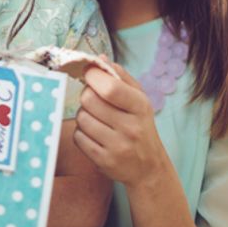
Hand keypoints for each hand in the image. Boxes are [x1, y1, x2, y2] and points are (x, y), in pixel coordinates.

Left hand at [72, 60, 168, 186]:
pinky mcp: (104, 161)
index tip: (89, 73)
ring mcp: (117, 146)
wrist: (148, 167)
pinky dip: (81, 133)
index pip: (110, 87)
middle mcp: (130, 127)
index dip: (93, 76)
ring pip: (81, 118)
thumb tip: (99, 59)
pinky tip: (94, 134)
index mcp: (140, 107)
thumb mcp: (139, 100)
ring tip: (96, 119)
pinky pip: (78, 138)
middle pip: (89, 100)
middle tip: (94, 100)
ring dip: (84, 115)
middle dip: (87, 95)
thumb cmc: (140, 127)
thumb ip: (120, 77)